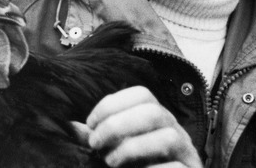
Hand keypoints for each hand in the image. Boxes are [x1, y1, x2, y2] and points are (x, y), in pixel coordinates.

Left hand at [73, 86, 202, 167]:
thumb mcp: (114, 154)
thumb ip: (97, 142)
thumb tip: (69, 127)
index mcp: (157, 121)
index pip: (142, 95)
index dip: (112, 104)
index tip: (90, 124)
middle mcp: (175, 132)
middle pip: (153, 111)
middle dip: (118, 125)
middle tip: (96, 145)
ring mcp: (186, 155)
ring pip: (168, 137)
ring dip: (133, 148)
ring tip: (111, 163)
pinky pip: (176, 167)